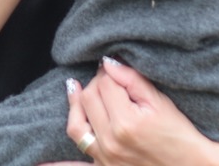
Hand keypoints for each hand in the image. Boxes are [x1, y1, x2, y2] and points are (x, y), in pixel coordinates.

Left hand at [66, 59, 218, 165]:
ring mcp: (104, 157)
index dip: (108, 72)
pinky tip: (38, 161)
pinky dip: (54, 163)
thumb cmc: (180, 135)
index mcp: (127, 122)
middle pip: (88, 99)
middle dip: (96, 85)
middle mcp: (111, 141)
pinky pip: (74, 162)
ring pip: (76, 123)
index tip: (114, 69)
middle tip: (108, 80)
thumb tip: (108, 62)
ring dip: (77, 104)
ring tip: (77, 90)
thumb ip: (133, 80)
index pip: (104, 84)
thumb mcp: (161, 103)